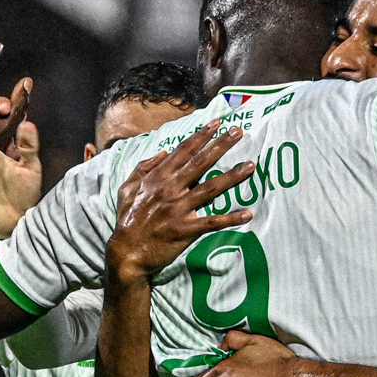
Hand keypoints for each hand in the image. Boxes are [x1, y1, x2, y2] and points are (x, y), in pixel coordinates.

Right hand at [105, 120, 254, 283]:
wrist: (126, 252)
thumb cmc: (127, 220)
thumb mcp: (127, 189)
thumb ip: (143, 168)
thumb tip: (162, 152)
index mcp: (158, 178)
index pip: (183, 151)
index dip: (201, 136)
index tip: (217, 124)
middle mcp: (170, 189)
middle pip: (200, 162)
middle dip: (220, 145)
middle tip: (239, 132)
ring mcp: (178, 209)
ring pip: (210, 188)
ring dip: (232, 176)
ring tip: (250, 165)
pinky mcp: (185, 229)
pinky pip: (212, 222)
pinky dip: (231, 219)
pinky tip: (248, 214)